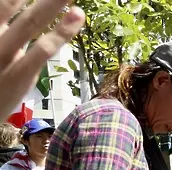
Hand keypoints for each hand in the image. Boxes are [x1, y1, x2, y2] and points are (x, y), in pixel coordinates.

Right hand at [0, 0, 84, 119]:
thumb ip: (4, 17)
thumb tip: (16, 4)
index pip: (3, 1)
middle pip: (10, 1)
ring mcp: (3, 53)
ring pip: (31, 20)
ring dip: (53, 1)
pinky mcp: (19, 74)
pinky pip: (43, 49)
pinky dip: (62, 31)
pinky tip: (78, 15)